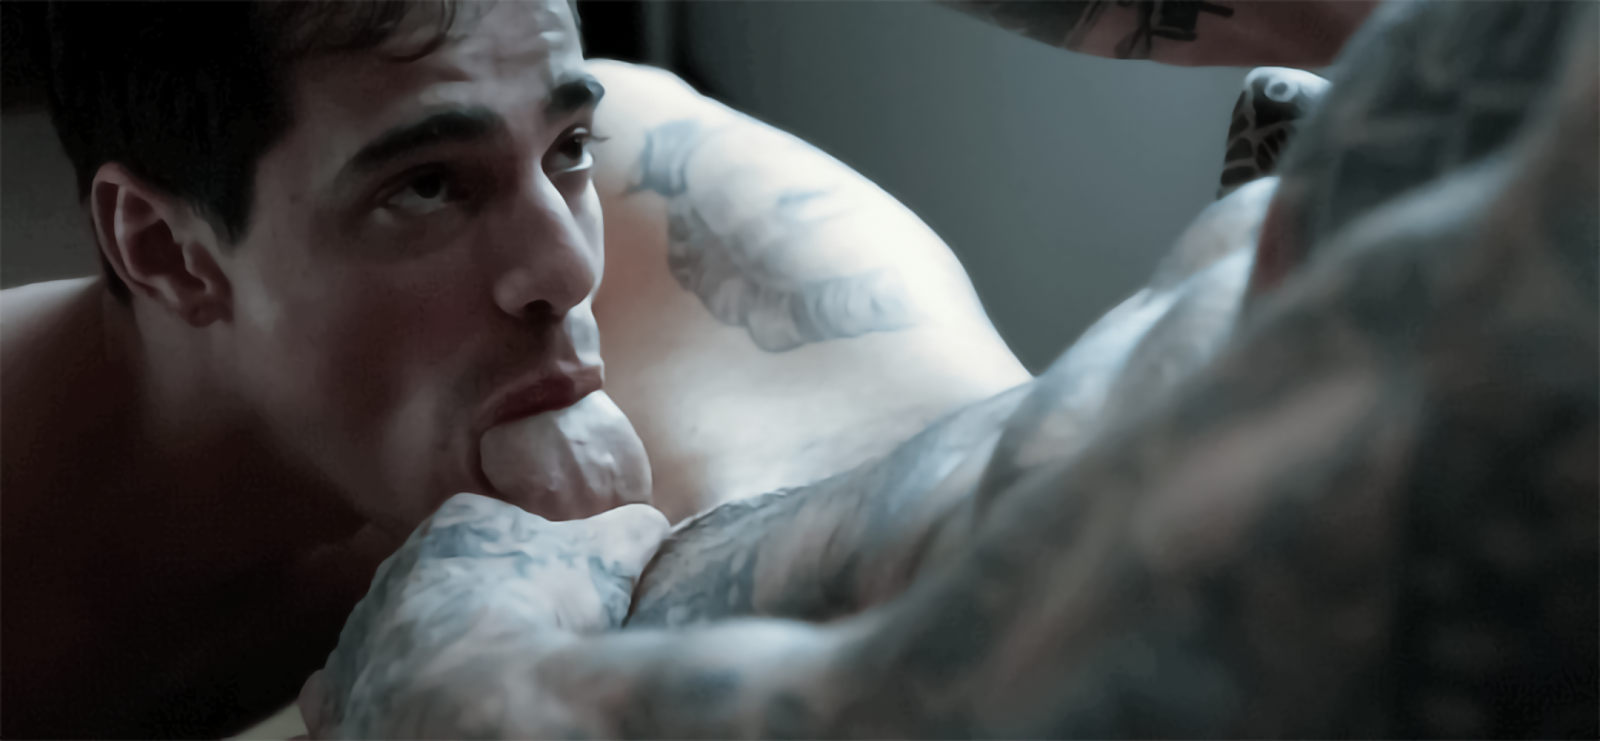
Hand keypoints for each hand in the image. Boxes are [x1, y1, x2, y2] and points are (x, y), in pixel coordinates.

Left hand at [297, 493, 668, 740]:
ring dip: (413, 664)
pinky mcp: (340, 703)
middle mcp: (394, 574)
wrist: (490, 696)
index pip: (484, 532)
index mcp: (456, 527)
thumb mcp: (615, 555)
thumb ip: (631, 530)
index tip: (548, 598)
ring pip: (386, 646)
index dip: (522, 565)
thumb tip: (651, 525)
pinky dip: (367, 713)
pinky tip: (407, 723)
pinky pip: (342, 707)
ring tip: (459, 692)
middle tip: (513, 649)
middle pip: (434, 590)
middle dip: (468, 615)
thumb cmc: (551, 614)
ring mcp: (361, 640)